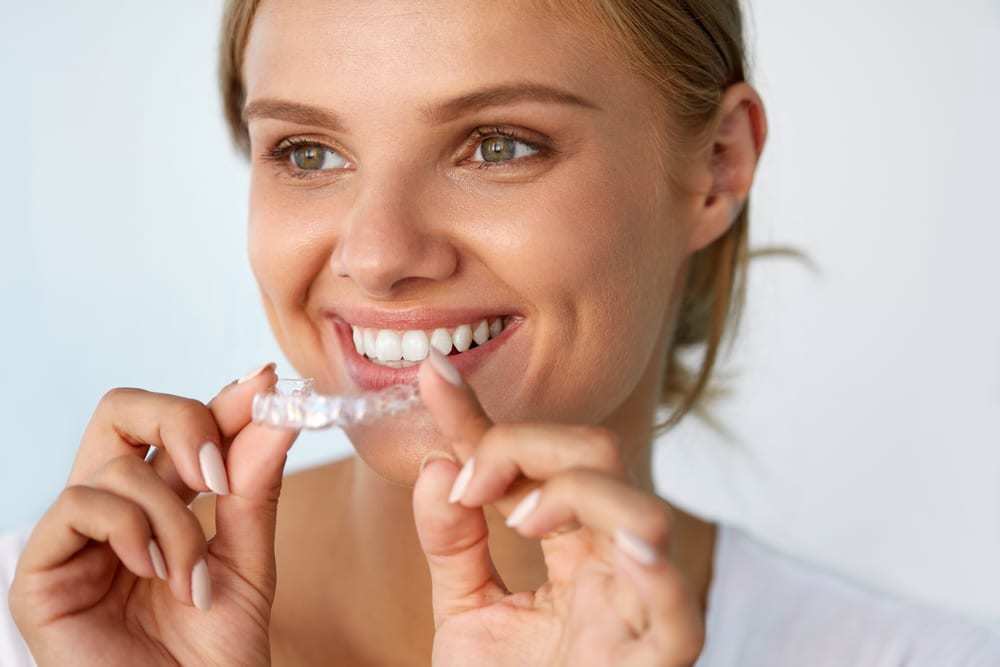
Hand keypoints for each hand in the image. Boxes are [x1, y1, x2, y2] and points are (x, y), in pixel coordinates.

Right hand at [8, 363, 299, 665]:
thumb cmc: (215, 653)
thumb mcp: (248, 559)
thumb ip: (254, 485)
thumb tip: (274, 409)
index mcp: (161, 502)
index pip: (179, 427)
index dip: (220, 401)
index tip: (265, 384)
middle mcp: (114, 510)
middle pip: (123, 410)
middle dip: (182, 419)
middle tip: (219, 471)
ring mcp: (75, 540)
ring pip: (117, 467)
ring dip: (173, 520)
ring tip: (191, 579)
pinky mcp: (41, 574)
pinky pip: (79, 505)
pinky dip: (130, 529)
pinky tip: (152, 570)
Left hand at [412, 351, 704, 666]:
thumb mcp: (465, 610)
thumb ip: (451, 539)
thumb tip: (434, 462)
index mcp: (577, 546)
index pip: (540, 460)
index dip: (485, 419)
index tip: (432, 379)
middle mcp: (616, 564)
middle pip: (599, 459)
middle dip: (528, 448)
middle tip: (471, 482)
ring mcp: (642, 607)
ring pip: (643, 513)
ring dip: (576, 496)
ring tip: (518, 519)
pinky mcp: (659, 657)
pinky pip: (677, 607)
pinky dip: (652, 569)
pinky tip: (609, 545)